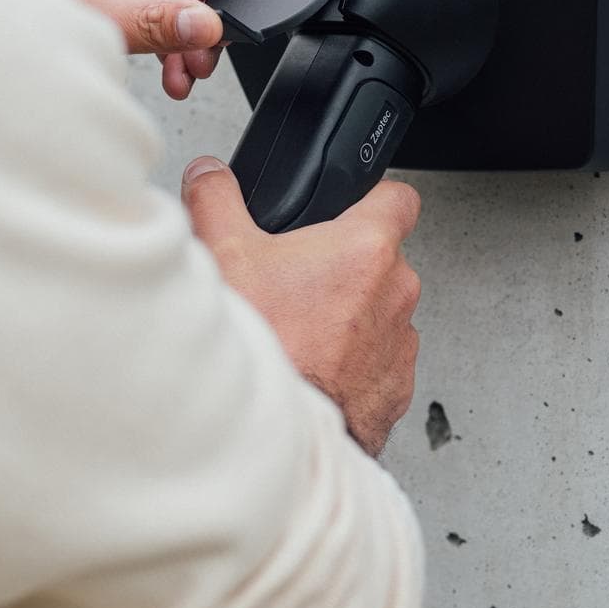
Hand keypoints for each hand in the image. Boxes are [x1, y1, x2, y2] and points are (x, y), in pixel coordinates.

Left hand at [18, 0, 279, 99]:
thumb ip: (155, 21)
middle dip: (203, 5)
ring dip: (188, 34)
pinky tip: (173, 72)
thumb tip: (205, 22)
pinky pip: (156, 16)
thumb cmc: (1, 30)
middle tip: (213, 40)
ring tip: (190, 69)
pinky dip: (170, 45)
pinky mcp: (103, 1)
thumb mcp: (90, 21)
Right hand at [182, 157, 422, 456]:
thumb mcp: (222, 253)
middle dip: (345, 266)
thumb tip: (209, 175)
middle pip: (382, 260)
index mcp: (366, 249)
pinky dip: (352, 364)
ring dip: (351, 317)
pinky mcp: (394, 391)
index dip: (375, 198)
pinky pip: (378, 363)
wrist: (266, 432)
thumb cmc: (258, 348)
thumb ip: (217, 199)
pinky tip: (311, 366)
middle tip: (298, 281)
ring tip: (300, 330)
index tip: (356, 207)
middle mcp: (396, 294)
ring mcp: (399, 346)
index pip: (399, 199)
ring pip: (381, 314)